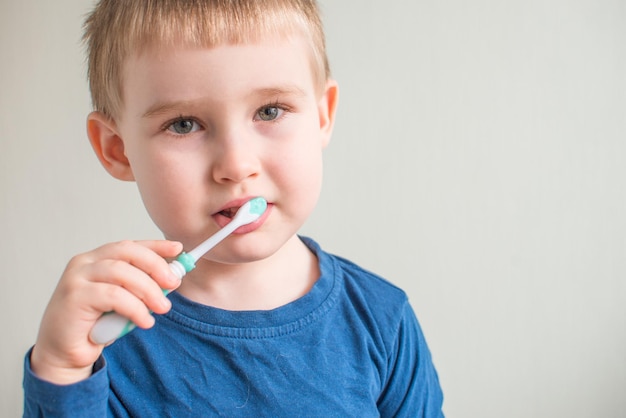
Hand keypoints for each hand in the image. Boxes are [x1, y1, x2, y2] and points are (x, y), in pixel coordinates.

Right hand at [30, 240, 182, 383]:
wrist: (64, 354)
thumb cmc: (94, 326)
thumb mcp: (123, 301)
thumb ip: (139, 287)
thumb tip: (171, 277)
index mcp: (97, 259)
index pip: (130, 246)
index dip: (155, 246)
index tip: (178, 249)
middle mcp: (84, 263)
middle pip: (127, 252)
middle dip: (155, 265)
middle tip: (173, 283)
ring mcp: (76, 277)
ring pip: (121, 272)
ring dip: (148, 289)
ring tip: (162, 307)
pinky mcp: (74, 296)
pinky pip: (114, 296)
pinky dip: (135, 307)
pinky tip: (145, 320)